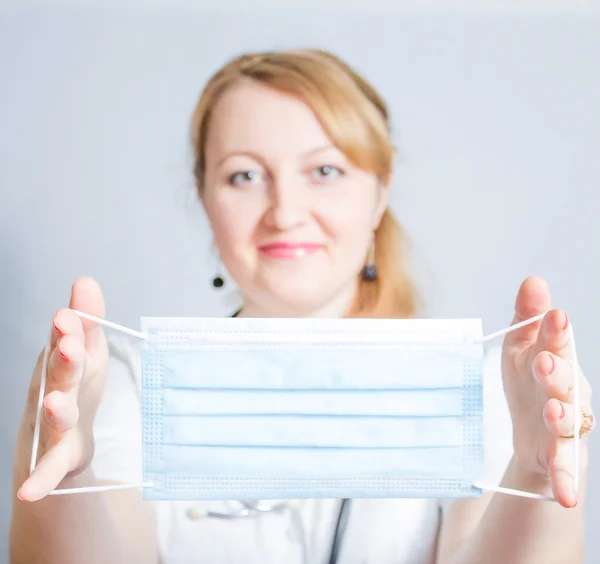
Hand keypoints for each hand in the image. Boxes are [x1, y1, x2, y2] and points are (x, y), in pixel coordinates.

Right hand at [18, 276, 107, 501]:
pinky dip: (40, 479)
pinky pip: (48, 468)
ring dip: (55, 409)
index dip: (68, 329)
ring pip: (56, 417)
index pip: (66, 342)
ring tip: (54, 402)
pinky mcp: (61, 456)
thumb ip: (88, 319)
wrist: (66, 437)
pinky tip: (29, 491)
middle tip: (68, 344)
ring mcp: (55, 424)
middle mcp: (55, 390)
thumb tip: (85, 280)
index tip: (69, 314)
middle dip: (64, 360)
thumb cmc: (78, 384)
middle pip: (60, 375)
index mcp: (66, 363)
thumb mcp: (90, 349)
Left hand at [501, 276, 592, 507]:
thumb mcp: (521, 346)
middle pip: (565, 383)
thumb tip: (533, 280)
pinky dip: (566, 482)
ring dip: (562, 418)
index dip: (556, 332)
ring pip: (568, 423)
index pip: (557, 345)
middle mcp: (566, 394)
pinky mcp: (556, 457)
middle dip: (557, 372)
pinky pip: (563, 469)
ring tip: (553, 413)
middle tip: (546, 362)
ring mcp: (563, 427)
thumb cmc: (527, 379)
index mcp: (555, 363)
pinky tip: (566, 496)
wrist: (529, 428)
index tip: (555, 316)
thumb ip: (528, 317)